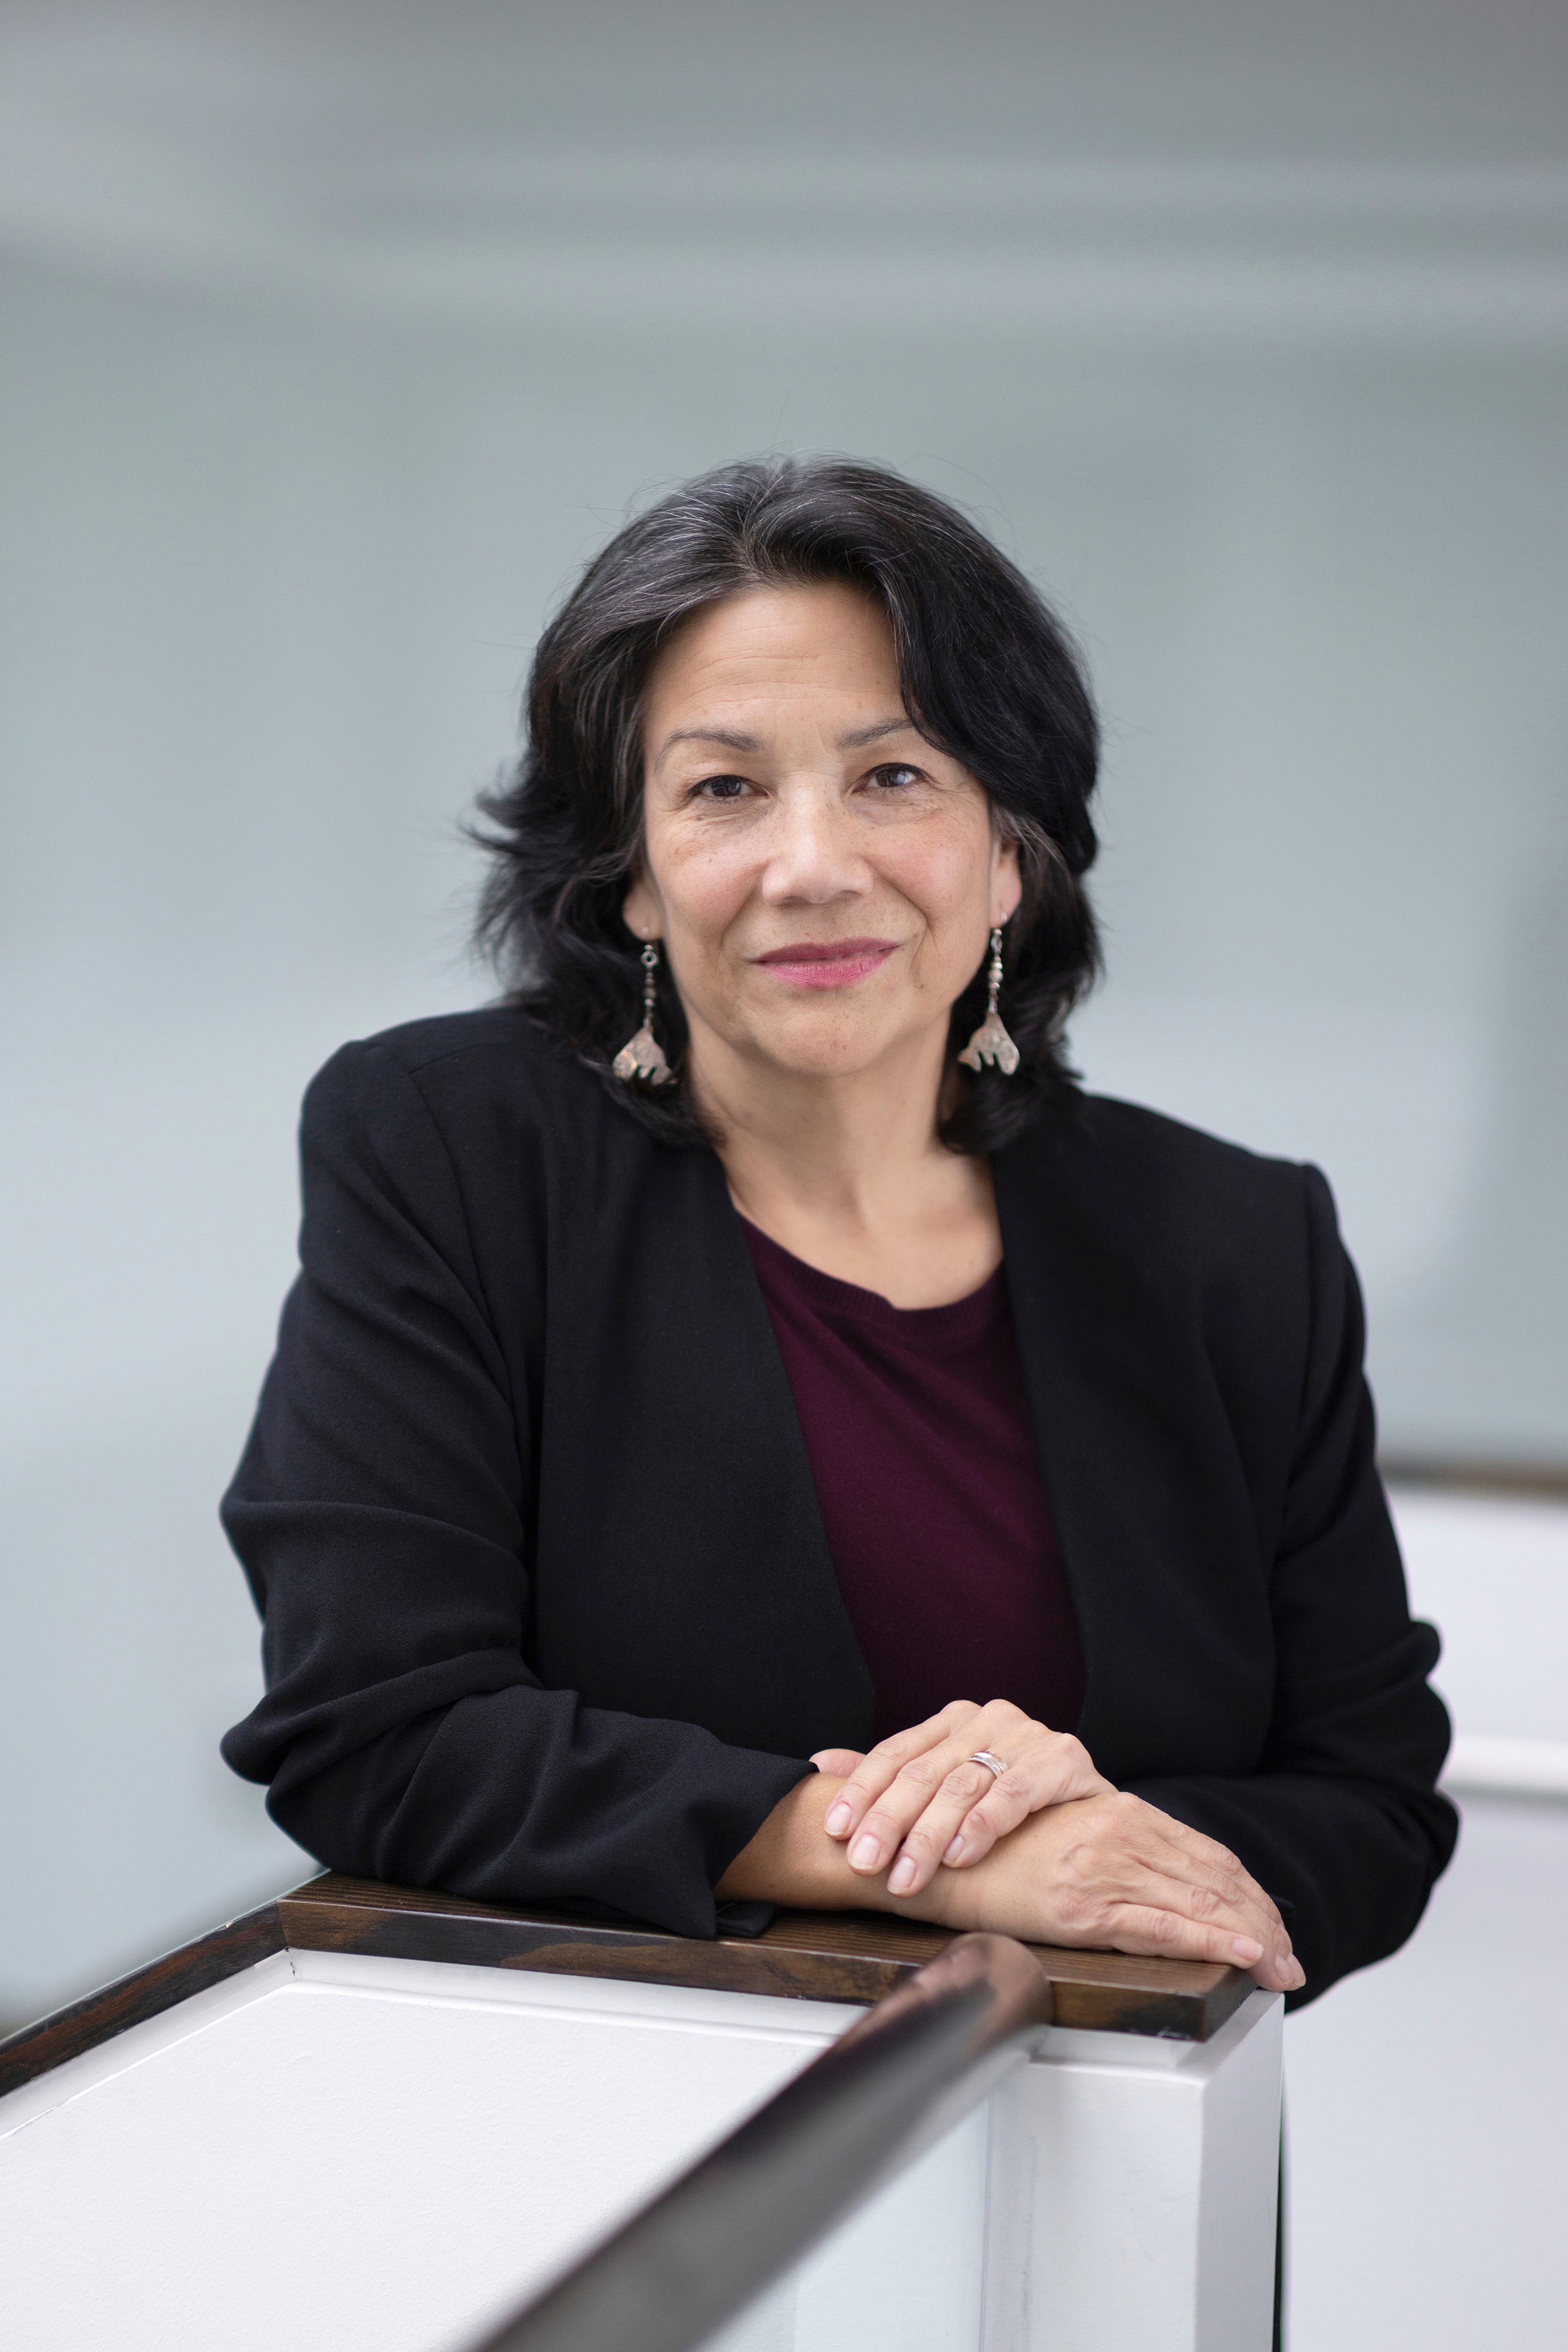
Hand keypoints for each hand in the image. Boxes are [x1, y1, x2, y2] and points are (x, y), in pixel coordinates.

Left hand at [812, 1699, 1113, 1897]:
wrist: (1091, 1811)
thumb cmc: (1010, 1804)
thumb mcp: (947, 1787)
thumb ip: (891, 1777)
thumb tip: (822, 1764)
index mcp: (953, 1722)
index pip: (895, 1752)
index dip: (861, 1790)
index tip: (836, 1829)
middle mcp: (987, 1719)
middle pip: (923, 1772)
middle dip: (889, 1821)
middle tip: (864, 1863)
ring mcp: (1026, 1735)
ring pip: (964, 1784)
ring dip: (929, 1834)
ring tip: (907, 1875)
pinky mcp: (1064, 1757)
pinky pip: (1016, 1791)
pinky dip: (984, 1824)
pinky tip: (961, 1854)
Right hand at [924, 1789, 1304, 1992]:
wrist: (934, 1853)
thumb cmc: (994, 1848)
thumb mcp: (1065, 1834)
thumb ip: (1111, 1844)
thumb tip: (1153, 1874)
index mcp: (1119, 1813)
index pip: (1206, 1855)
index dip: (1248, 1893)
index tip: (1273, 1927)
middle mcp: (1119, 1834)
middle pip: (1215, 1880)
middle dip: (1262, 1923)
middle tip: (1290, 1961)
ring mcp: (1102, 1870)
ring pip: (1199, 1903)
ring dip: (1251, 1939)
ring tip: (1279, 1971)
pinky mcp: (1081, 1907)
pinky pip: (1162, 1927)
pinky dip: (1212, 1942)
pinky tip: (1243, 1955)